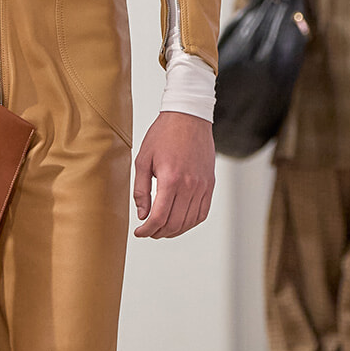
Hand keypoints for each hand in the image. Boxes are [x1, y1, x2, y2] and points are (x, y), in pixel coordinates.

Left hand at [133, 111, 215, 238]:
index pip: (159, 217)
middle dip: (158, 232)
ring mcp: (202, 186)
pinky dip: (190, 223)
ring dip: (174, 230)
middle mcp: (190, 185)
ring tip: (161, 229)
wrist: (188, 117)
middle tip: (148, 231)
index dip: (147, 230)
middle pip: (175, 223)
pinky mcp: (210, 184)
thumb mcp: (143, 160)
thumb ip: (141, 190)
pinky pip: (202, 212)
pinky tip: (179, 222)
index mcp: (170, 179)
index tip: (140, 232)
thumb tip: (142, 215)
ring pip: (189, 221)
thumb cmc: (163, 135)